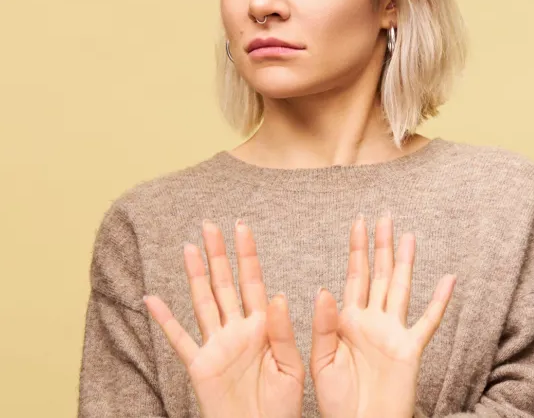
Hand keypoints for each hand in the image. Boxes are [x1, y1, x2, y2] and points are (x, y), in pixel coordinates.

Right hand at [143, 220, 303, 417]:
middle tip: (210, 225)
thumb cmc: (282, 406)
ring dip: (195, 276)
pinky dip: (165, 320)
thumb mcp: (291, 367)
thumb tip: (277, 296)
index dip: (247, 254)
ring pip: (203, 303)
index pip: (253, 282)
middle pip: (225, 284)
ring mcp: (216, 346)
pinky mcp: (200, 366)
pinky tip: (152, 299)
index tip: (242, 227)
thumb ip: (283, 332)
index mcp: (262, 327)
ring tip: (189, 248)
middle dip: (218, 255)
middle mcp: (237, 330)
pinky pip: (180, 340)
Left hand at [310, 214, 455, 417]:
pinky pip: (427, 321)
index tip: (359, 222)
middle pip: (379, 274)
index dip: (357, 248)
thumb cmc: (337, 401)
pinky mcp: (410, 350)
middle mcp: (372, 321)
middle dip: (381, 245)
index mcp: (348, 321)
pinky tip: (448, 280)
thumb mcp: (320, 360)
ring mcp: (393, 333)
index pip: (354, 275)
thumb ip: (323, 325)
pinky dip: (439, 301)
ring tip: (409, 236)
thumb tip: (325, 289)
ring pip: (401, 289)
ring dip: (405, 263)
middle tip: (385, 217)